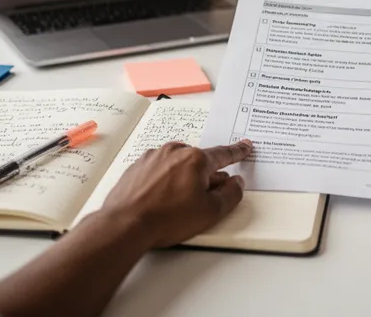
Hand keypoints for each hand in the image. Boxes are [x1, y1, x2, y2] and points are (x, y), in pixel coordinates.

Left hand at [102, 140, 251, 247]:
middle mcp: (174, 152)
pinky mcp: (137, 167)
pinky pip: (159, 170)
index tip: (244, 147)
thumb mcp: (210, 212)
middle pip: (199, 162)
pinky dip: (164, 181)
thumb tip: (236, 184)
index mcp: (196, 159)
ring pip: (178, 165)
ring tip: (179, 204)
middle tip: (206, 197)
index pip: (223, 154)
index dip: (237, 152)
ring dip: (183, 179)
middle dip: (206, 176)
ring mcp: (153, 158)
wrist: (126, 224)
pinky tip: (161, 200)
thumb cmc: (166, 218)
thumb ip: (230, 195)